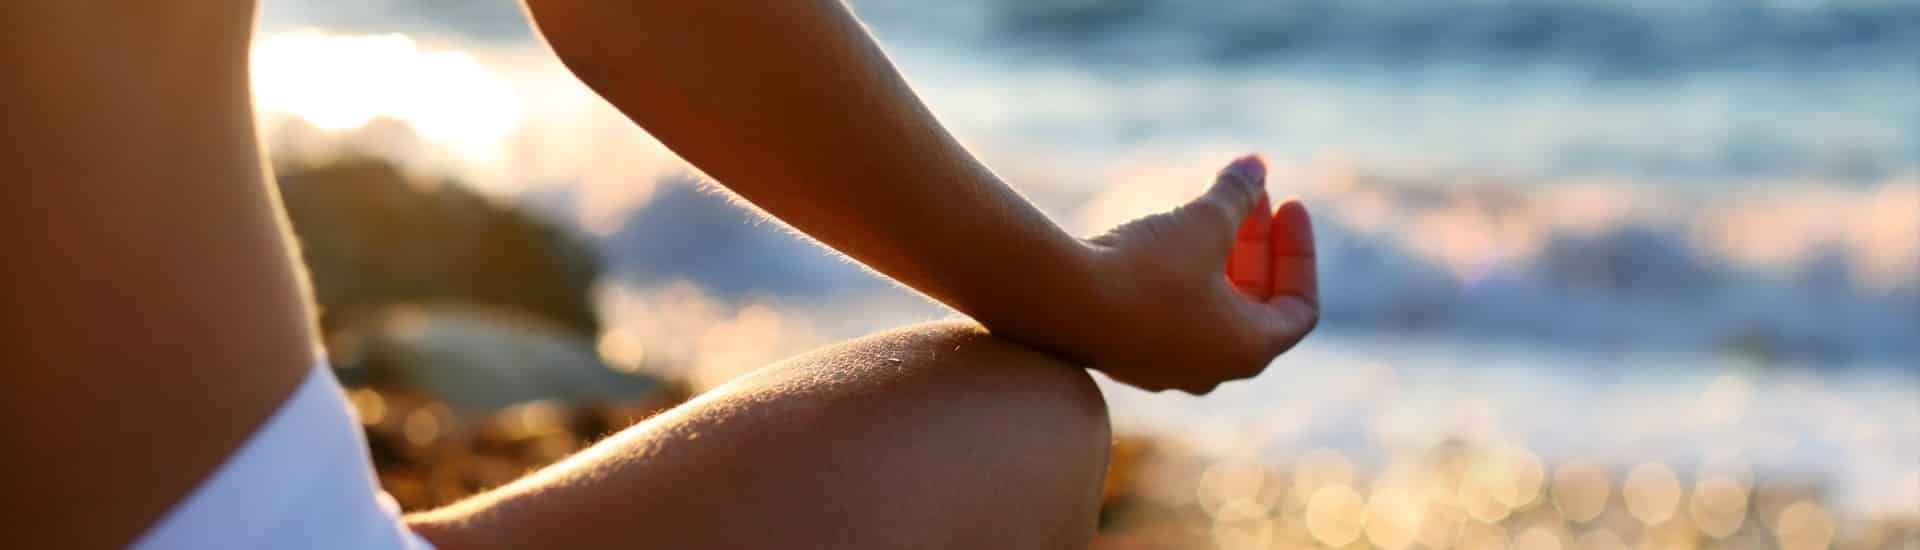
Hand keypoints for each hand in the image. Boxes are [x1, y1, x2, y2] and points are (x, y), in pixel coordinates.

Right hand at [1077, 155, 1317, 393]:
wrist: (1057, 301)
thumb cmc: (1145, 268)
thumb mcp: (1202, 222)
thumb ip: (1236, 194)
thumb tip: (1256, 165)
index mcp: (1247, 349)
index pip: (1299, 307)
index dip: (1300, 252)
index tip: (1289, 203)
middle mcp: (1211, 370)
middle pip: (1253, 303)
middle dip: (1255, 243)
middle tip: (1248, 192)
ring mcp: (1166, 368)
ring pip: (1209, 308)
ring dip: (1217, 256)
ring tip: (1204, 205)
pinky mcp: (1127, 355)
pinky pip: (1169, 314)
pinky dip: (1181, 276)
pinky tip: (1161, 234)